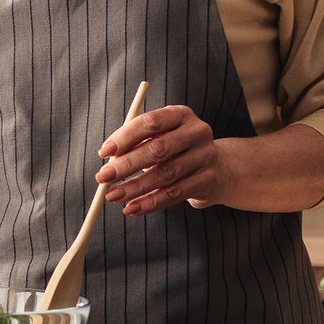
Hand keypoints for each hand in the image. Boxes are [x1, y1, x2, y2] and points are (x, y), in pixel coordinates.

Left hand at [93, 104, 237, 214]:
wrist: (220, 168)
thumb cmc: (176, 149)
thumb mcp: (160, 137)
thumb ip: (136, 143)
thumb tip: (109, 160)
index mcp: (180, 114)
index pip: (150, 122)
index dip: (125, 137)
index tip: (104, 152)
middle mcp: (196, 132)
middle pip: (158, 149)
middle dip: (126, 164)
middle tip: (103, 177)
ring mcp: (205, 156)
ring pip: (165, 175)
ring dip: (135, 187)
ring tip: (112, 195)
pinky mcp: (208, 180)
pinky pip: (174, 194)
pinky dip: (150, 202)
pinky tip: (132, 208)